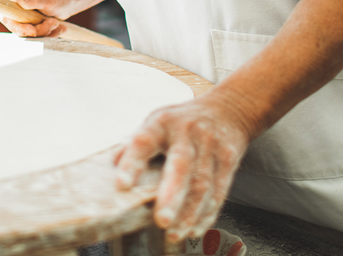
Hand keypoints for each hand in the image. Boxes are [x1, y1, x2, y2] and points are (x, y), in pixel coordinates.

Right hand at [0, 0, 76, 37]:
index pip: (7, 16)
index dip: (17, 26)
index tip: (33, 30)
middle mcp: (16, 7)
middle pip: (18, 27)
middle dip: (38, 29)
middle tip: (54, 23)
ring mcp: (23, 17)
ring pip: (28, 33)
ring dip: (45, 32)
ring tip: (58, 23)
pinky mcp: (31, 24)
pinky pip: (36, 35)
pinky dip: (49, 34)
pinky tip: (60, 27)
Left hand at [114, 94, 249, 241]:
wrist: (227, 109)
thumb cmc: (183, 120)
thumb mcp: (157, 121)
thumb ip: (136, 143)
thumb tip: (114, 163)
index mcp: (162, 122)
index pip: (144, 140)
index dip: (132, 162)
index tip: (121, 184)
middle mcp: (187, 132)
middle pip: (181, 163)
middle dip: (171, 194)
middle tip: (161, 220)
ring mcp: (210, 145)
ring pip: (202, 182)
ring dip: (189, 212)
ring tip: (174, 233)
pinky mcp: (228, 159)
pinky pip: (218, 190)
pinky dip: (206, 213)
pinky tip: (194, 228)